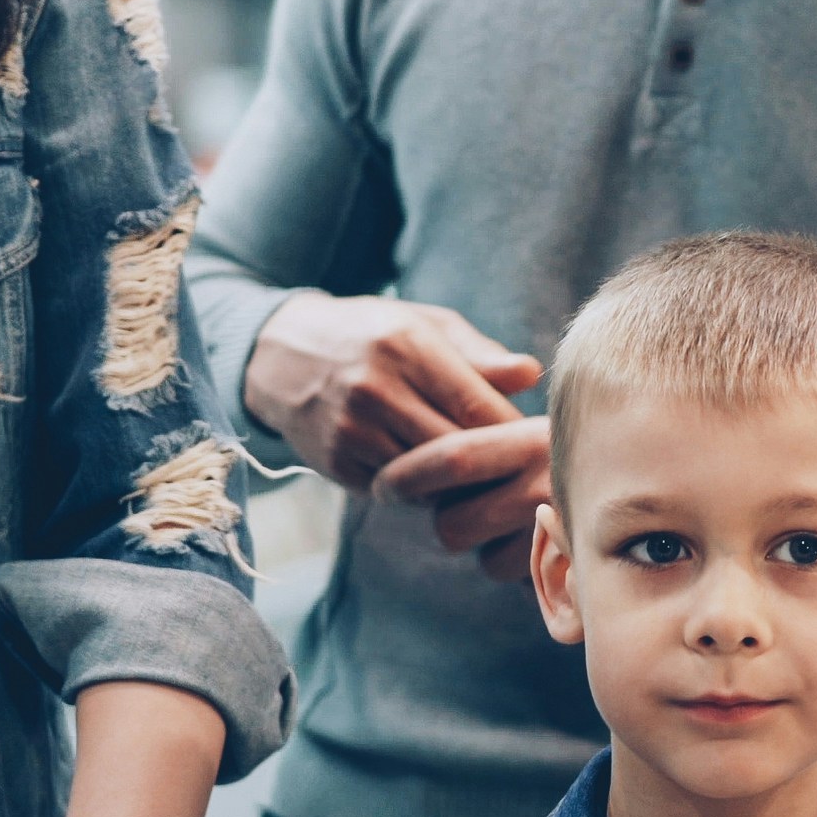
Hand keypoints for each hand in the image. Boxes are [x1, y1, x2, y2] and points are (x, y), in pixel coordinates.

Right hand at [242, 291, 537, 493]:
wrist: (281, 355)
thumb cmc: (372, 335)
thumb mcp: (425, 325)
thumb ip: (479, 353)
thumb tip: (531, 374)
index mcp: (406, 346)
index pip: (477, 406)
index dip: (513, 432)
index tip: (535, 441)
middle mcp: (374, 389)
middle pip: (456, 449)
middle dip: (492, 464)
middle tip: (518, 469)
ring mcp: (350, 430)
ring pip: (428, 480)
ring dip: (459, 484)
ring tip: (483, 476)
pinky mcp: (335, 463)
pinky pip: (396, 492)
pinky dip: (422, 491)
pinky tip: (436, 480)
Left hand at [371, 414, 555, 578]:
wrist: (646, 487)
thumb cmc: (565, 444)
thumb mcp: (527, 417)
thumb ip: (488, 401)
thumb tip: (462, 397)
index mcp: (530, 437)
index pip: (453, 458)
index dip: (407, 476)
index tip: (382, 486)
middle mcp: (545, 485)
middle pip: (451, 523)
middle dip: (439, 519)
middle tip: (445, 503)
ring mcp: (556, 531)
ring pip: (478, 555)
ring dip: (476, 540)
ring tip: (501, 514)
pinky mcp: (565, 565)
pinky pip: (505, 573)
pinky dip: (508, 559)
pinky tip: (526, 536)